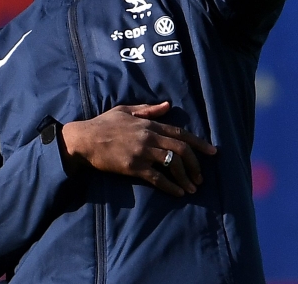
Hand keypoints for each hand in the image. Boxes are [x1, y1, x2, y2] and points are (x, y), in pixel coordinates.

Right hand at [60, 102, 216, 196]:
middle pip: (181, 149)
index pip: (180, 132)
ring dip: (185, 177)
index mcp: (149, 124)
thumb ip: (148, 110)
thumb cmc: (103, 124)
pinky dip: (170, 186)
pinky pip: (157, 178)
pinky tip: (178, 193)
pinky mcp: (134, 167)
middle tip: (201, 177)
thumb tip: (167, 105)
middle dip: (195, 164)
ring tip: (192, 188)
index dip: (198, 143)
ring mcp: (142, 152)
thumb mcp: (126, 111)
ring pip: (172, 164)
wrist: (84, 140)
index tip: (212, 151)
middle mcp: (149, 137)